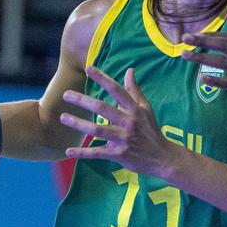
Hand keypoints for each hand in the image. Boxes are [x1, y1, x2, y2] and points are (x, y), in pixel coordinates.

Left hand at [60, 66, 177, 176]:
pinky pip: (97, 153)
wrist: (162, 158)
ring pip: (97, 130)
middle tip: (66, 94)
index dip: (103, 78)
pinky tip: (68, 151)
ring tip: (63, 118)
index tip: (89, 68)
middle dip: (83, 101)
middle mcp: (129, 122)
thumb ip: (135, 90)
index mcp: (134, 110)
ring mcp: (124, 139)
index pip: (117, 90)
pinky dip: (82, 153)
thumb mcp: (146, 109)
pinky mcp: (119, 154)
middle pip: (103, 109)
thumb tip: (129, 71)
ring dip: (79, 124)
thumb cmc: (151, 131)